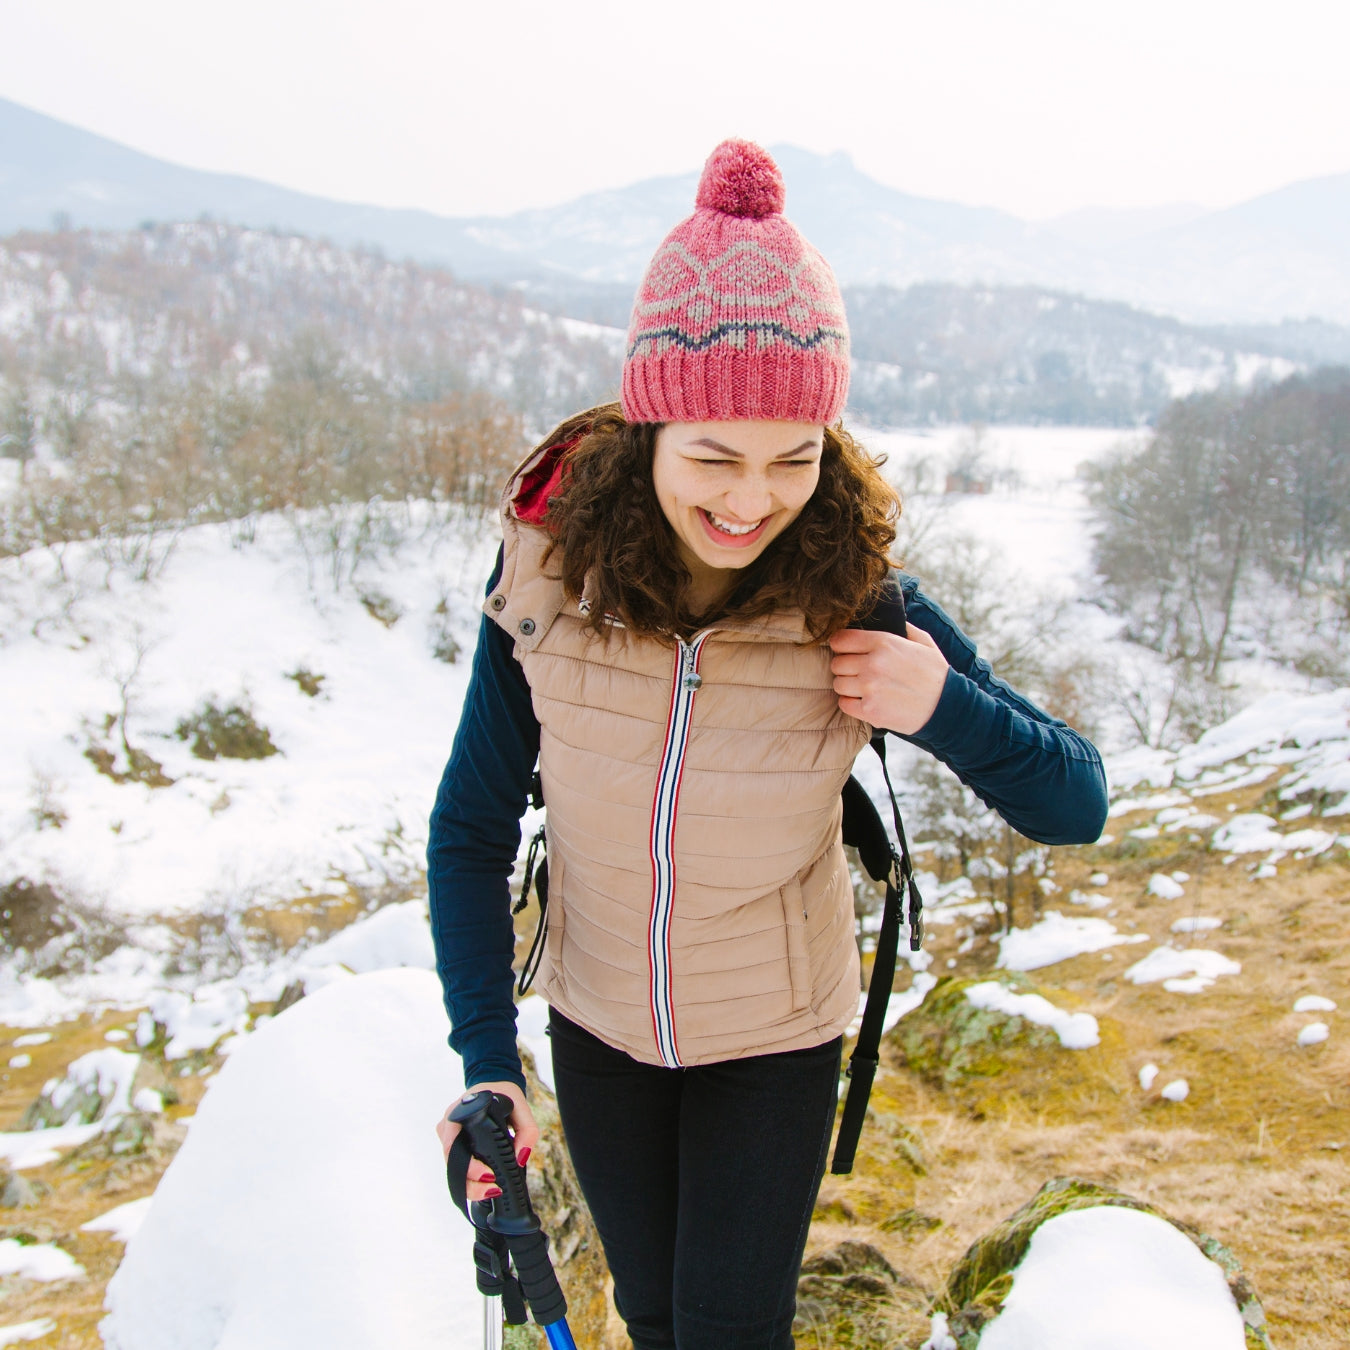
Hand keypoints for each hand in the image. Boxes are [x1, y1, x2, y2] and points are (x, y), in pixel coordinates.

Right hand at [436, 1080, 538, 1202]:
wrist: (494, 1083)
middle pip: (451, 1163)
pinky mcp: (453, 1146)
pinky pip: (457, 1166)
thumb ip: (527, 1131)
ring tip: (492, 1190)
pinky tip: (484, 1186)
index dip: (468, 1165)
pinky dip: (469, 1179)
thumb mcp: (521, 1107)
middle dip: (470, 1183)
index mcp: (458, 1114)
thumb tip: (520, 1159)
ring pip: (452, 1168)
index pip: (453, 1145)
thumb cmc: (503, 1094)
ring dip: (469, 1185)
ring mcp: (448, 1137)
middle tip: (492, 1189)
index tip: (488, 1174)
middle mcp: (448, 1126)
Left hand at [828, 626, 948, 734]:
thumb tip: (892, 617)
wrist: (947, 706)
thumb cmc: (935, 674)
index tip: (847, 652)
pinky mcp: (870, 710)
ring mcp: (870, 688)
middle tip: (859, 673)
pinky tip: (865, 701)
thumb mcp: (923, 642)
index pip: (841, 640)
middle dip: (845, 668)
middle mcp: (873, 663)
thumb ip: (903, 628)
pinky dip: (851, 704)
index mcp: (883, 643)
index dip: (841, 646)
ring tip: (864, 688)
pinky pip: (843, 704)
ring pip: (838, 684)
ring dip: (847, 686)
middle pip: (837, 663)